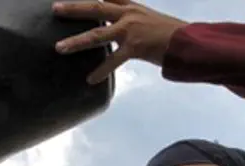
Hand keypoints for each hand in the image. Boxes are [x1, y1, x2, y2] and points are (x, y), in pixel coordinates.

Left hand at [53, 0, 187, 83]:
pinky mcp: (135, 47)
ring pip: (97, 35)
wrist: (189, 42)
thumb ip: (131, 19)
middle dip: (73, 8)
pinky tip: (90, 80)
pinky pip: (113, 61)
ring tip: (59, 48)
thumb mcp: (149, 18)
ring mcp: (130, 30)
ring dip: (77, 42)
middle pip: (96, 8)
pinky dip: (101, 71)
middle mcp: (128, 14)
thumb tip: (117, 25)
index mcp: (131, 6)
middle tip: (55, 9)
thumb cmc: (170, 34)